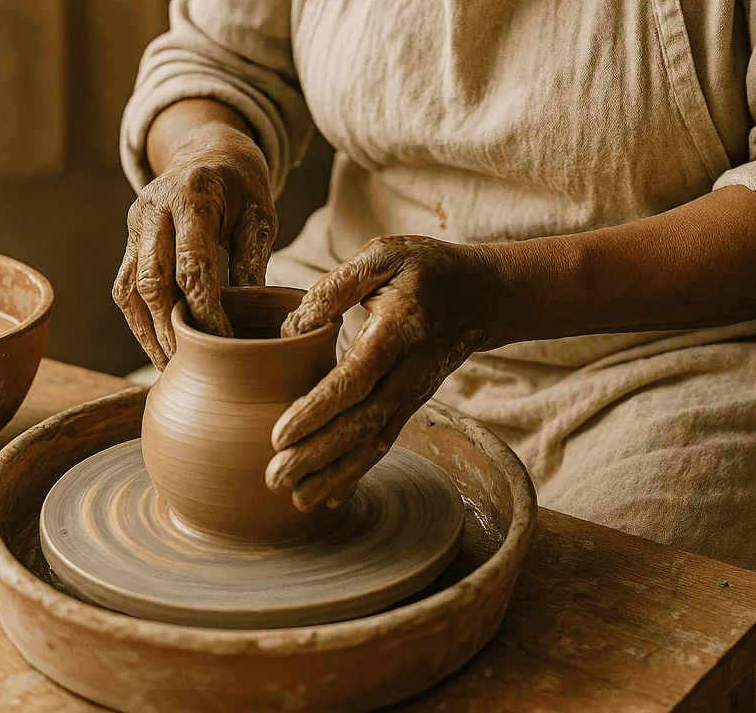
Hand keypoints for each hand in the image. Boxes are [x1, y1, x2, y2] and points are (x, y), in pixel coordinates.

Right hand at [113, 124, 276, 369]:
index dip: (206, 309)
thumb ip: (252, 260)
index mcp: (192, 196)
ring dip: (149, 333)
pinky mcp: (129, 240)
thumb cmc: (241, 186)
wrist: (208, 151)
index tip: (224, 343)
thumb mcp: (259, 213)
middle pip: (153, 281)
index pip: (192, 264)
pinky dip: (139, 321)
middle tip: (193, 366)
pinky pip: (125, 287)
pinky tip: (158, 347)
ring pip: (130, 289)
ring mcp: (135, 224)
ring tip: (172, 367)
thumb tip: (252, 319)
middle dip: (171, 329)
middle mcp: (154, 209)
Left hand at [264, 235, 505, 512]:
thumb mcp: (385, 256)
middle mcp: (410, 370)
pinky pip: (385, 443)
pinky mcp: (413, 403)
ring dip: (335, 474)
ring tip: (294, 498)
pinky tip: (328, 496)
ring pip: (376, 443)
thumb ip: (339, 285)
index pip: (358, 377)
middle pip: (364, 423)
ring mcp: (415, 392)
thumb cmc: (425, 269)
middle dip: (318, 456)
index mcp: (399, 329)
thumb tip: (294, 325)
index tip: (280, 434)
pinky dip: (357, 473)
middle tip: (273, 477)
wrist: (482, 295)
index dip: (319, 409)